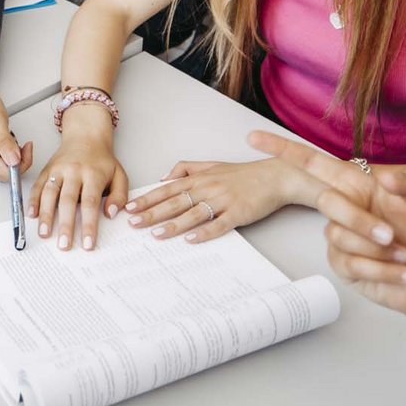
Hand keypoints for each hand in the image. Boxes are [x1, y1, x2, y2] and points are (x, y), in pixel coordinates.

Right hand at [0, 78, 31, 180]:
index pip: (6, 174)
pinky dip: (6, 155)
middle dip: (17, 159)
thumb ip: (6, 142)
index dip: (22, 162)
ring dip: (11, 157)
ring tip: (6, 138)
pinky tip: (2, 143)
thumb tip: (15, 161)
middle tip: (17, 140)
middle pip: (5, 174)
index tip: (27, 147)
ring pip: (3, 171)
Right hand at [32, 123, 127, 250]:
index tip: (87, 243)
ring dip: (46, 215)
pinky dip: (33, 200)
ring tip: (44, 233)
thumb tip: (110, 213)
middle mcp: (74, 171)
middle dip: (65, 225)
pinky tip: (32, 215)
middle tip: (64, 245)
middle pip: (68, 201)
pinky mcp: (47, 169)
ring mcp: (58, 170)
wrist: (85, 135)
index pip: (90, 203)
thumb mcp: (120, 174)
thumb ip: (119, 195)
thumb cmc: (102, 160)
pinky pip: (38, 185)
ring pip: (49, 193)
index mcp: (93, 174)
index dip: (89, 225)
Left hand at [122, 154, 317, 242]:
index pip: (167, 190)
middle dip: (152, 213)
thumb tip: (164, 177)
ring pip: (193, 214)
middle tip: (133, 223)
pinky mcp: (238, 212)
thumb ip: (187, 169)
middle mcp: (208, 188)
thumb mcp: (212, 165)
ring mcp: (223, 200)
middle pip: (175, 202)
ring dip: (173, 225)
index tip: (130, 208)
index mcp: (199, 178)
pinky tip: (192, 240)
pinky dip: (205, 232)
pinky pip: (219, 224)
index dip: (148, 199)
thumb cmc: (243, 174)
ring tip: (155, 234)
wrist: (275, 176)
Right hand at [251, 131, 405, 335]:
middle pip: (327, 201)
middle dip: (361, 222)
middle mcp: (346, 208)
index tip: (254, 139)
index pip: (315, 163)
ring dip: (381, 252)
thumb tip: (383, 177)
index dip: (284, 150)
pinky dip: (385, 271)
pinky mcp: (345, 267)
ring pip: (340, 237)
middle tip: (393, 237)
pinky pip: (353, 264)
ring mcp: (342, 239)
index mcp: (361, 185)